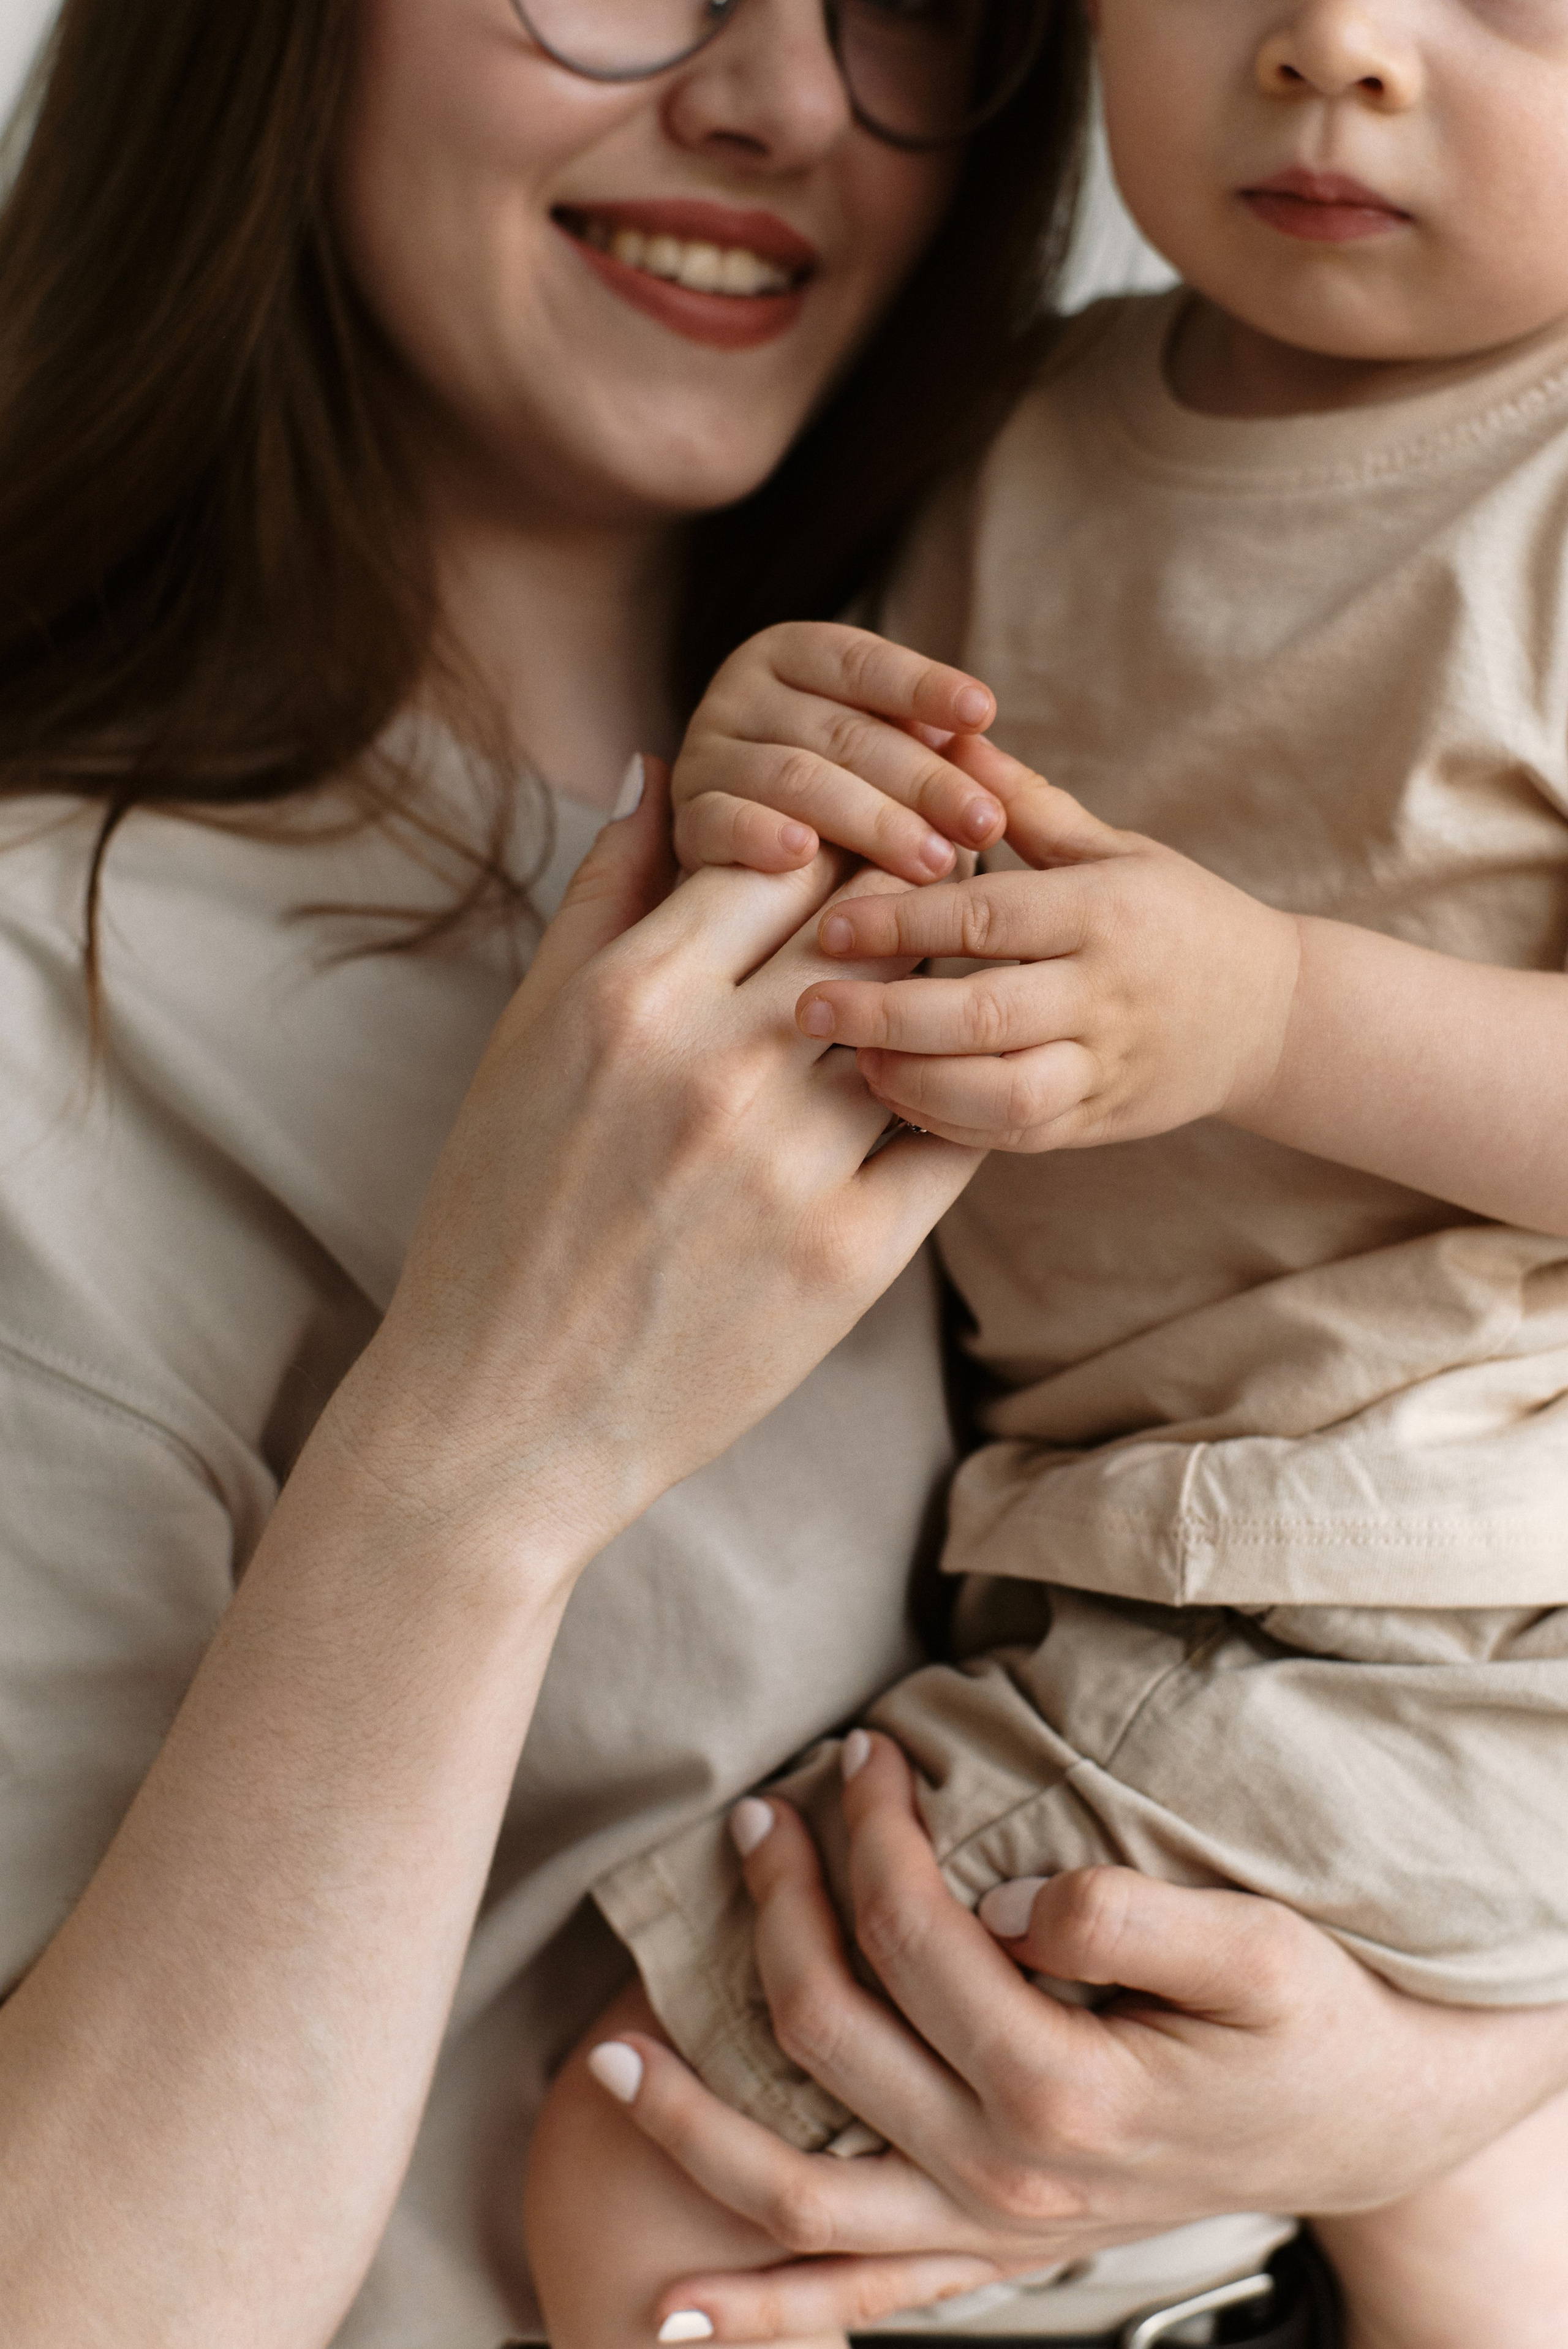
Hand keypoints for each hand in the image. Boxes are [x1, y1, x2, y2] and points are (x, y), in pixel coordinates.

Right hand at [350, 765, 982, 1577]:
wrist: (504, 1417)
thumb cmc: (498, 1219)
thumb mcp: (524, 1041)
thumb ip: (600, 897)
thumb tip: (658, 768)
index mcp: (630, 999)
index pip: (776, 850)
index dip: (832, 828)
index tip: (858, 835)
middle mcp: (717, 1067)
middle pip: (864, 920)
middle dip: (904, 889)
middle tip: (937, 880)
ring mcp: (792, 1164)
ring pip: (920, 1019)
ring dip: (943, 987)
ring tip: (956, 974)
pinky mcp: (852, 1258)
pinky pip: (949, 1138)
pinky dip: (958, 1097)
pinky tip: (954, 1081)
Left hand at [602, 1735, 1567, 2342]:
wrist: (1362, 2126)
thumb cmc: (1308, 2023)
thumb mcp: (1256, 1948)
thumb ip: (1127, 1918)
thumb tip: (1006, 1901)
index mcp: (1063, 2083)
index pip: (914, 1934)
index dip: (870, 1832)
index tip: (857, 1755)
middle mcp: (1006, 2172)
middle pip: (834, 2029)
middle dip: (779, 1909)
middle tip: (756, 1817)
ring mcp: (989, 2230)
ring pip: (800, 2192)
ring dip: (694, 2128)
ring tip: (607, 2059)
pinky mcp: (991, 2257)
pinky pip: (856, 2305)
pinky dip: (762, 2317)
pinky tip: (675, 2318)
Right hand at [671, 621, 1011, 886]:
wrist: (746, 854)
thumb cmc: (838, 790)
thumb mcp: (877, 749)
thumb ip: (918, 740)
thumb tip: (979, 746)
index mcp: (790, 655)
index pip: (861, 663)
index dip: (923, 686)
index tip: (983, 714)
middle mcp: (739, 694)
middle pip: (842, 732)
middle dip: (923, 781)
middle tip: (984, 822)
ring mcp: (706, 754)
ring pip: (795, 779)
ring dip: (871, 821)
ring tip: (934, 860)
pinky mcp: (684, 818)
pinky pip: (723, 822)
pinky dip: (762, 836)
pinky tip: (804, 854)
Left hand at [794, 744, 1301, 1151]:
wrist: (1271, 1015)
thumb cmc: (1175, 915)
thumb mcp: (1112, 848)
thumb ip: (1023, 803)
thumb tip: (944, 731)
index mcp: (1105, 912)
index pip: (986, 917)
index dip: (899, 922)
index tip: (827, 926)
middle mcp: (1107, 994)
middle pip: (981, 1014)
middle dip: (884, 1013)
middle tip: (807, 1006)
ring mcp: (1105, 1067)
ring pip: (999, 1093)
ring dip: (914, 1081)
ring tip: (852, 1059)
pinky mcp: (1098, 1124)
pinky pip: (1013, 1136)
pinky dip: (948, 1123)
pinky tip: (897, 1094)